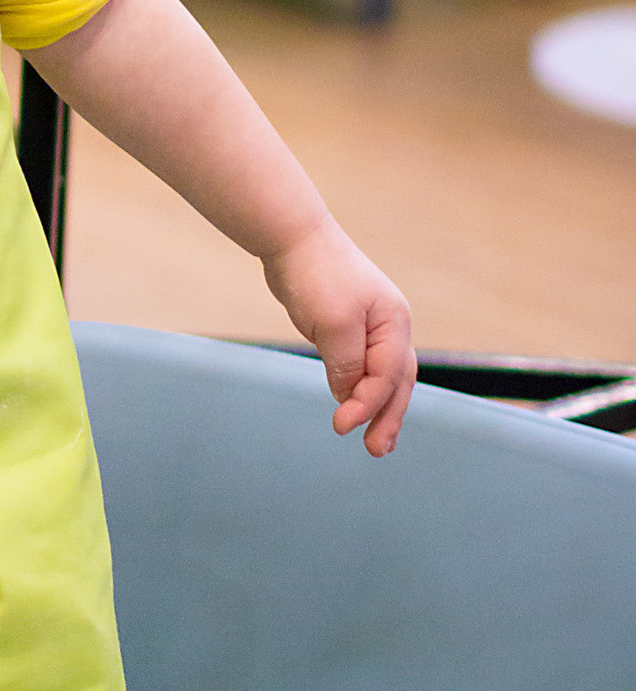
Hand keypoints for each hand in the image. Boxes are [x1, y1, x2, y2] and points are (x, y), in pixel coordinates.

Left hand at [263, 220, 416, 457]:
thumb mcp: (334, 323)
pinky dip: (360, 392)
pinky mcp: (348, 330)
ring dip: (380, 411)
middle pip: (397, 382)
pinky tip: (353, 409)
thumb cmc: (317, 274)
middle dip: (389, 418)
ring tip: (377, 444)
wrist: (294, 238)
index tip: (342, 426)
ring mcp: (371, 328)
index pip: (387, 376)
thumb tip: (350, 398)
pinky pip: (361, 369)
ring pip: (382, 378)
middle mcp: (389, 327)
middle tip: (378, 451)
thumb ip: (346, 363)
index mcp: (393, 323)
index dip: (368, 405)